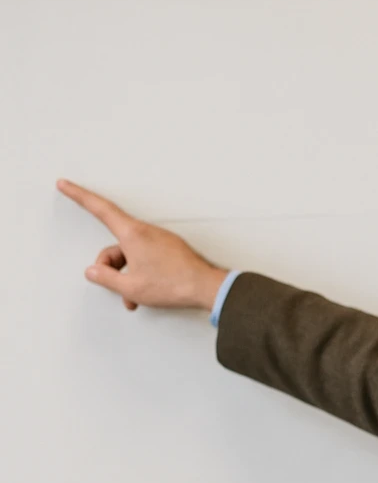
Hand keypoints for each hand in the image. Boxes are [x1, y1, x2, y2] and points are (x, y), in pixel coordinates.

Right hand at [56, 178, 228, 311]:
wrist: (207, 288)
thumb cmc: (174, 284)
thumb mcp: (130, 287)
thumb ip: (106, 278)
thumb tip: (93, 271)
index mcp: (133, 234)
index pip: (99, 208)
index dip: (79, 196)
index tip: (65, 184)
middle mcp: (146, 232)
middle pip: (115, 245)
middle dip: (111, 269)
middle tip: (119, 290)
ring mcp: (160, 240)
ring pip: (131, 255)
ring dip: (128, 277)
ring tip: (136, 297)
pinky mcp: (170, 249)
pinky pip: (147, 258)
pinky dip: (142, 274)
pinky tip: (148, 292)